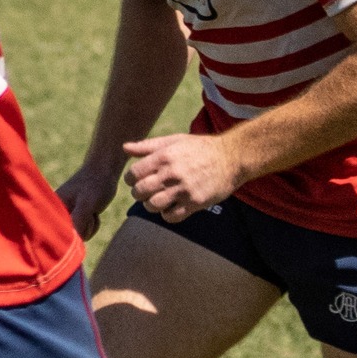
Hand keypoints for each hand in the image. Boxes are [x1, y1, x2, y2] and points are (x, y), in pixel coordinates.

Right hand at [56, 162, 119, 239]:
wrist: (103, 170)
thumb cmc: (95, 184)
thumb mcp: (87, 204)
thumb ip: (78, 222)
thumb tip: (71, 243)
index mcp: (52, 209)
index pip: (55, 234)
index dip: (68, 237)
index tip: (82, 223)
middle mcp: (55, 215)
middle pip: (68, 239)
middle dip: (83, 229)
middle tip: (89, 213)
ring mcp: (65, 217)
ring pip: (78, 237)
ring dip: (90, 226)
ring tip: (92, 209)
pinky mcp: (73, 218)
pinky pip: (83, 232)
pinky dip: (92, 225)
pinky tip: (93, 211)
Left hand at [123, 131, 237, 223]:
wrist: (231, 157)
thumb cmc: (200, 148)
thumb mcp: (175, 141)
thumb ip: (148, 146)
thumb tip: (124, 148)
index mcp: (164, 156)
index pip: (133, 174)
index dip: (131, 179)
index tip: (136, 180)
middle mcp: (172, 173)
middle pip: (140, 192)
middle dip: (138, 193)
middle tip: (145, 192)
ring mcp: (183, 189)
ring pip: (152, 206)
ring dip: (150, 205)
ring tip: (156, 200)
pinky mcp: (195, 203)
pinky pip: (171, 216)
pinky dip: (166, 214)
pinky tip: (170, 207)